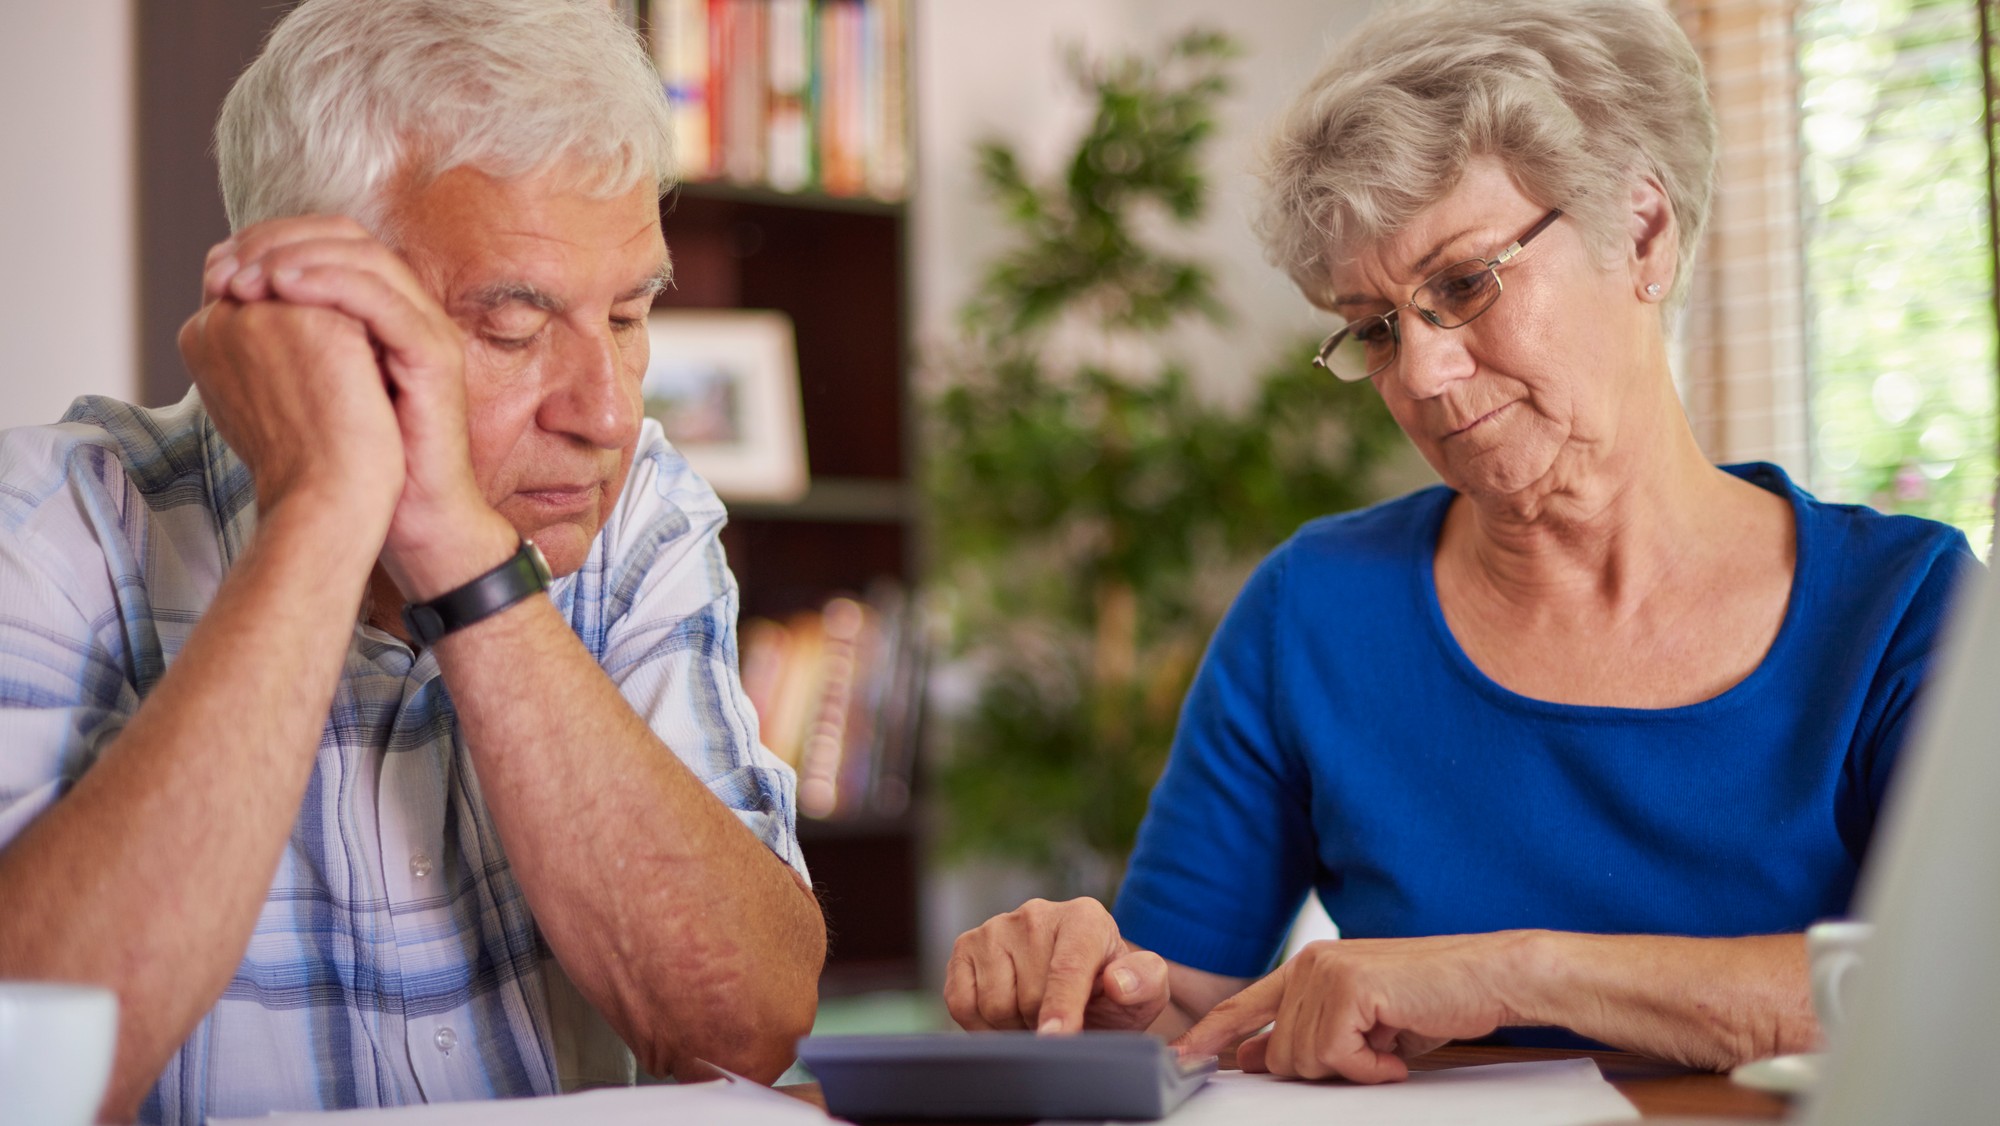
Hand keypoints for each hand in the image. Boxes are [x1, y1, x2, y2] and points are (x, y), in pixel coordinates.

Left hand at [201, 217, 510, 597]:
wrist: (410, 519)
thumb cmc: (360, 465)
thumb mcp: (308, 387)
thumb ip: (281, 343)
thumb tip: (223, 308)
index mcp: (383, 314)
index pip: (331, 243)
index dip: (273, 241)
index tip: (219, 267)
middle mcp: (411, 312)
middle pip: (349, 237)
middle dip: (280, 241)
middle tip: (229, 267)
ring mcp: (428, 331)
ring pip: (366, 259)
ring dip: (298, 257)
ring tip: (249, 279)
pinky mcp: (436, 358)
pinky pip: (382, 301)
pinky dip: (329, 284)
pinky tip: (283, 290)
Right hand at [944, 898, 1169, 1033]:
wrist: (1078, 992)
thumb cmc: (1112, 994)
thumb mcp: (1145, 992)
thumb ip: (1144, 982)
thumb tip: (1118, 982)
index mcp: (1084, 917)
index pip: (1067, 967)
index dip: (1061, 1008)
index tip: (1057, 1037)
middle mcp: (1036, 913)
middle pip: (1028, 996)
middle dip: (1044, 1024)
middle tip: (1061, 1024)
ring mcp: (995, 927)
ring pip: (993, 1004)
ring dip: (1014, 1026)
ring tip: (1036, 1016)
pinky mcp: (964, 947)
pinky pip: (961, 1003)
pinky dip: (982, 1025)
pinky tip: (1008, 1015)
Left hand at [1173, 934, 1537, 1082]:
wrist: (1490, 977)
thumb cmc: (1434, 999)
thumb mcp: (1362, 1024)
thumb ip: (1309, 1033)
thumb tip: (1257, 1058)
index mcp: (1308, 968)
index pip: (1245, 1006)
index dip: (1211, 1035)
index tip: (1182, 1058)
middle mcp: (1309, 964)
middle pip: (1280, 1054)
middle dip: (1326, 1070)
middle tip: (1373, 1055)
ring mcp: (1325, 972)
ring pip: (1303, 1059)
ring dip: (1353, 1068)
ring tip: (1389, 1046)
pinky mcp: (1348, 988)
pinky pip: (1335, 1057)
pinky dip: (1370, 1068)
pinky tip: (1395, 1051)